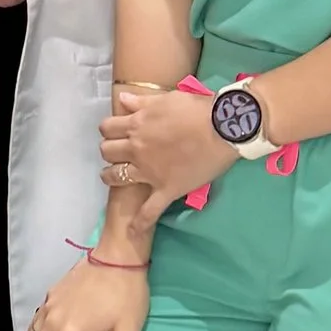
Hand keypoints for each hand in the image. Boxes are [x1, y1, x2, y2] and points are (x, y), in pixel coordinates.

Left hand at [97, 79, 230, 213]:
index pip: (107, 128)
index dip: (109, 130)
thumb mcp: (166, 99)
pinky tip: (133, 231)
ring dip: (111, 176)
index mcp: (136, 125)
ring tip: (114, 176)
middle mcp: (137, 149)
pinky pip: (149, 210)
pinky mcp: (166, 189)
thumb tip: (121, 98)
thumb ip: (141, 102)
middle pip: (107, 151)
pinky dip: (141, 222)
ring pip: (116, 177)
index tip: (116, 132)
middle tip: (118, 152)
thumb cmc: (196, 109)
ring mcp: (149, 171)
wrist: (223, 128)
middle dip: (109, 150)